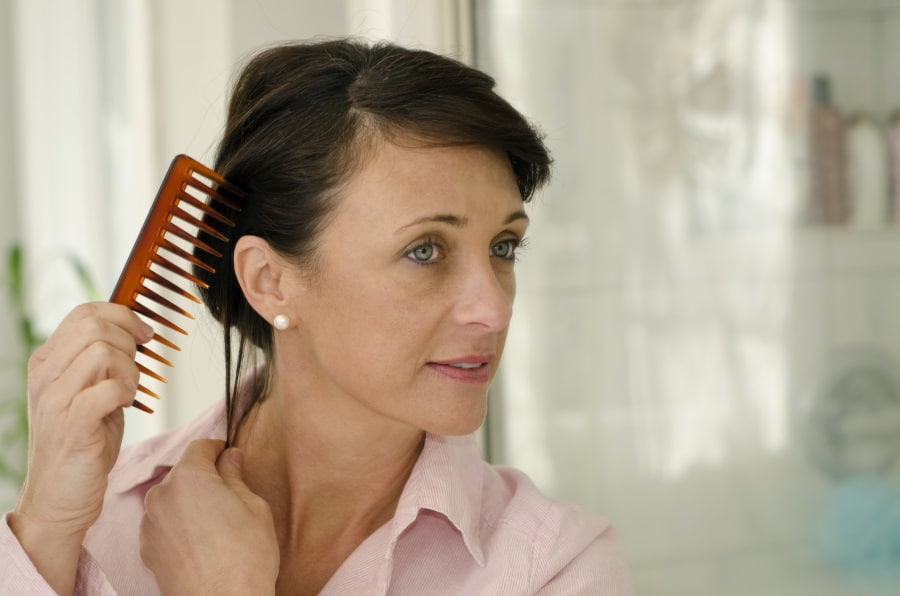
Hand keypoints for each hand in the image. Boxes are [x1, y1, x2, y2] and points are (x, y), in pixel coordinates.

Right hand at [9, 302, 152, 592]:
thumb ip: (104, 361)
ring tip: (128, 391)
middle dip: (129, 340)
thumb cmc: (83, 443)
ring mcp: (55, 400)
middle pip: (94, 326)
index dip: (123, 315)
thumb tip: (136, 330)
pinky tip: (124, 405)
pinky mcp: (72, 425)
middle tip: (137, 367)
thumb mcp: (90, 391)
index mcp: (48, 361)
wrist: (60, 497)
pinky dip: (126, 392)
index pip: (85, 313)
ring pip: (101, 351)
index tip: (145, 334)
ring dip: (129, 368)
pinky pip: (107, 389)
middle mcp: (46, 376)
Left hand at [140, 439, 279, 594]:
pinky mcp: (146, 549)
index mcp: (188, 477)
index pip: (200, 447)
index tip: (231, 458)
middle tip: (231, 497)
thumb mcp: (254, 506)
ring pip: (173, 499)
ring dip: (191, 503)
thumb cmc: (244, 557)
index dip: (219, 449)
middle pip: (184, 473)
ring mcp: (149, 524)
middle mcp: (161, 495)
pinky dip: (180, 525)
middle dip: (205, 478)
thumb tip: (230, 458)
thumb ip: (236, 476)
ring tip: (216, 525)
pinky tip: (202, 542)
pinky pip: (164, 524)